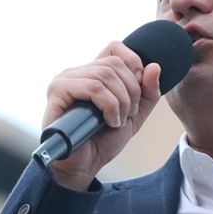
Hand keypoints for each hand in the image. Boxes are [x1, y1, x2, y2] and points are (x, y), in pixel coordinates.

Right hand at [42, 41, 162, 190]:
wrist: (83, 166)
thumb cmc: (103, 140)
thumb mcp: (134, 115)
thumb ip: (148, 92)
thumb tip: (154, 66)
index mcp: (93, 73)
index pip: (115, 47)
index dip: (134, 63)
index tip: (140, 90)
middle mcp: (77, 72)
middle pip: (115, 63)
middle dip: (132, 90)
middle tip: (129, 114)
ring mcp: (65, 80)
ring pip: (106, 75)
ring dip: (121, 101)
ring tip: (117, 121)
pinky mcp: (57, 91)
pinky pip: (93, 87)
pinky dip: (109, 105)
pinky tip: (108, 121)